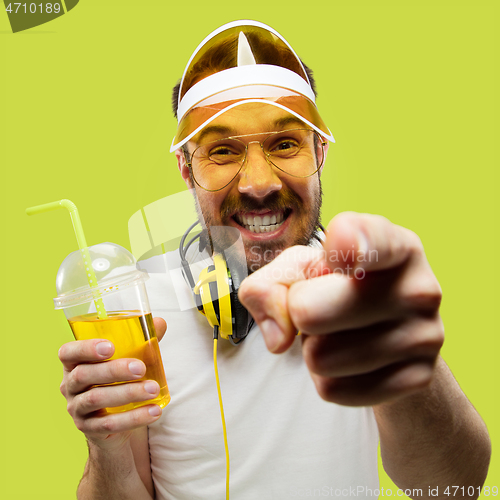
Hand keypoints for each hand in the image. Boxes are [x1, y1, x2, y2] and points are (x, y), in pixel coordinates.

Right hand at [58, 317, 166, 449]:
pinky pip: (109, 424)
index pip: (68, 352)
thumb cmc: (119, 381)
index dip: (85, 348)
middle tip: (140, 368)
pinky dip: (134, 417)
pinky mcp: (90, 429)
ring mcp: (77, 409)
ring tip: (153, 389)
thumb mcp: (129, 359)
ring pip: (96, 398)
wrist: (115, 423)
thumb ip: (142, 341)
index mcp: (76, 363)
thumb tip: (159, 323)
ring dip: (127, 393)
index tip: (110, 347)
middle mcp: (70, 385)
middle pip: (84, 375)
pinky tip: (154, 411)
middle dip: (113, 370)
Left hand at [238, 212, 443, 405]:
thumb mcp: (301, 269)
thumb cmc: (340, 288)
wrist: (392, 335)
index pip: (370, 239)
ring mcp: (425, 336)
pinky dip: (328, 379)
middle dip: (300, 315)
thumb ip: (271, 284)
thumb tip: (279, 336)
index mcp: (393, 244)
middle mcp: (418, 286)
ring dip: (315, 350)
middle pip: (309, 312)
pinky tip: (351, 359)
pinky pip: (334, 390)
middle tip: (323, 308)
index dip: (345, 246)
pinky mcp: (416, 379)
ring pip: (319, 358)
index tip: (337, 253)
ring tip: (341, 332)